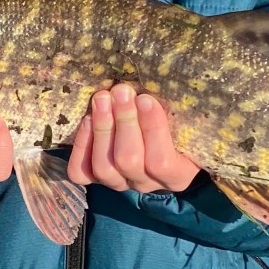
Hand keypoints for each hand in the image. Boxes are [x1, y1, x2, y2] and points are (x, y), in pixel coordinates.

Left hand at [67, 86, 199, 194]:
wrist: (165, 147)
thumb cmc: (180, 130)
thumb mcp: (185, 124)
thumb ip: (175, 112)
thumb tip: (156, 85)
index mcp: (177, 174)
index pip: (162, 162)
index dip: (152, 130)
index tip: (146, 99)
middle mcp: (147, 183)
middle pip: (129, 161)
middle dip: (123, 122)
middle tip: (121, 91)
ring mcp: (120, 183)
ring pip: (104, 167)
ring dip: (102, 128)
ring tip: (102, 99)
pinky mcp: (97, 180)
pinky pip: (83, 171)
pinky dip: (82, 145)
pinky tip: (87, 119)